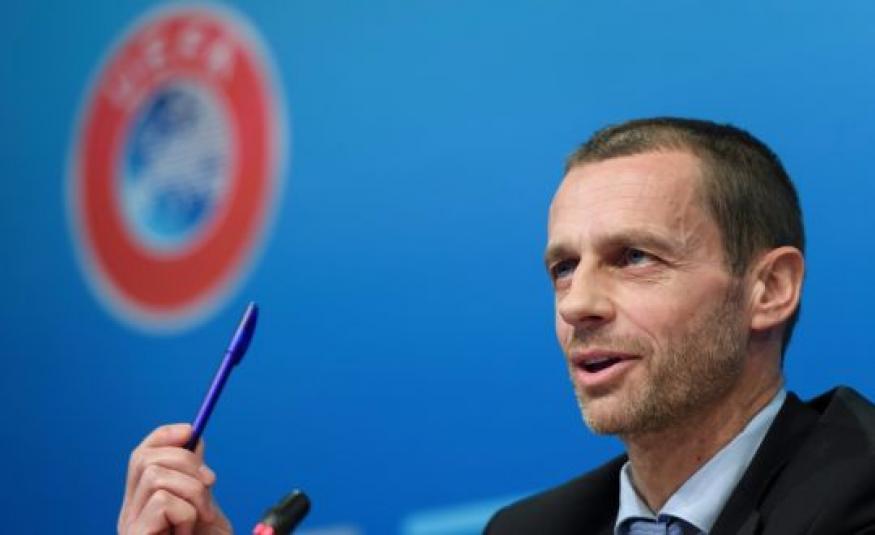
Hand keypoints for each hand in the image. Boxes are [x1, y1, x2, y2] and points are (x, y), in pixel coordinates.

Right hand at [118, 424, 232, 534]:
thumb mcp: (204, 506)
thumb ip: (196, 479)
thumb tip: (193, 438)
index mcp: (143, 503)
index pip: (140, 456)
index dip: (164, 436)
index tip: (191, 431)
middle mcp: (130, 513)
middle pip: (144, 458)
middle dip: (186, 460)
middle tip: (210, 482)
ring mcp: (130, 526)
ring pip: (155, 475)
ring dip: (193, 490)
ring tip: (203, 517)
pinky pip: (162, 502)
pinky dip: (187, 514)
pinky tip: (187, 533)